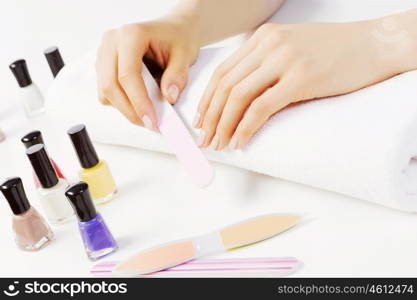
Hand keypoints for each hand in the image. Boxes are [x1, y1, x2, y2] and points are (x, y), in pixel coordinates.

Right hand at [96, 17, 198, 128]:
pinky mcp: (103, 65)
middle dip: (130, 111)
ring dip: (125, 109)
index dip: (139, 102)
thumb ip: (177, 76)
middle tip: (150, 124)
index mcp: (131, 35)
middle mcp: (112, 42)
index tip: (152, 121)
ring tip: (148, 115)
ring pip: (105, 91)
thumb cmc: (177, 38)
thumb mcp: (185, 55)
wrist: (172, 30)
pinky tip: (139, 102)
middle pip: (110, 85)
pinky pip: (105, 91)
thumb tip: (168, 98)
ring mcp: (104, 53)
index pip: (128, 75)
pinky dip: (121, 103)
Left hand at [194, 20, 415, 149]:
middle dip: (210, 116)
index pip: (223, 72)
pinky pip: (261, 107)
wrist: (375, 44)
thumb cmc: (335, 50)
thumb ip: (267, 64)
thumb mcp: (293, 48)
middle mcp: (269, 45)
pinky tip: (240, 141)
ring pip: (238, 97)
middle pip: (225, 85)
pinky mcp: (301, 78)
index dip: (207, 100)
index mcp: (263, 38)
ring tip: (218, 144)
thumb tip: (243, 96)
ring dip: (223, 125)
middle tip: (204, 139)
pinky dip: (246, 127)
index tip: (201, 120)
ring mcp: (285, 60)